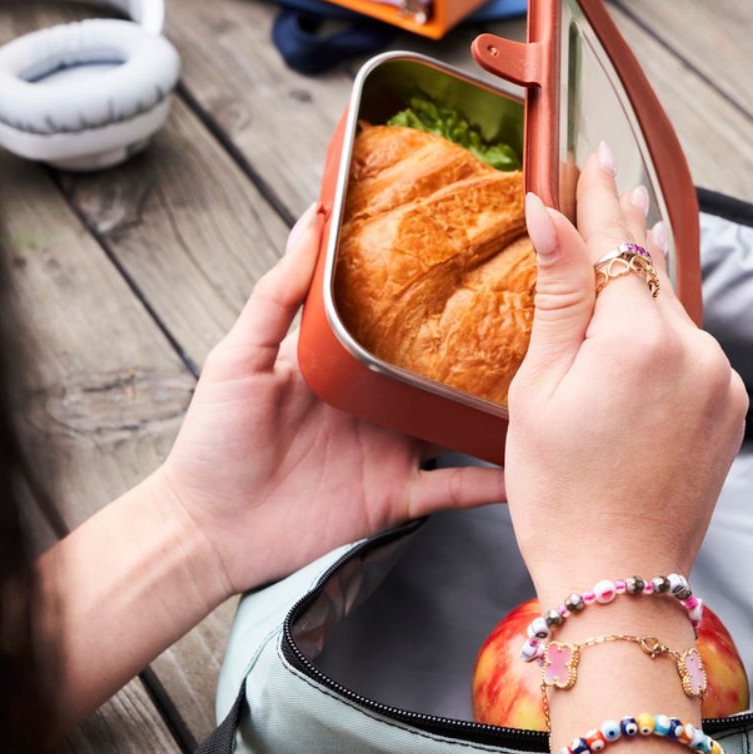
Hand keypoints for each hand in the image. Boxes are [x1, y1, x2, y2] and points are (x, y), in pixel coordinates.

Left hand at [157, 205, 505, 597]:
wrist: (208, 529)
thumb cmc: (214, 440)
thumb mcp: (238, 356)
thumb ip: (276, 296)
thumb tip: (310, 224)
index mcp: (343, 365)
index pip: (398, 324)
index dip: (433, 297)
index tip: (472, 259)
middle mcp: (375, 404)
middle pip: (438, 372)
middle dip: (482, 350)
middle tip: (532, 319)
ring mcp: (389, 450)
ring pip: (456, 425)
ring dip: (494, 410)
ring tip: (544, 384)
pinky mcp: (395, 495)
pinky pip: (452, 489)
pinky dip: (490, 484)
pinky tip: (524, 469)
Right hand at [505, 147, 746, 605]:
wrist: (617, 573)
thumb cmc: (560, 492)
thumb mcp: (540, 389)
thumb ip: (558, 296)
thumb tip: (551, 216)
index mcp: (639, 340)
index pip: (617, 243)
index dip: (599, 196)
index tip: (593, 154)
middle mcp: (694, 351)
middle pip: (653, 270)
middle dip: (629, 225)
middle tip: (614, 176)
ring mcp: (719, 381)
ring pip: (673, 311)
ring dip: (646, 282)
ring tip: (629, 239)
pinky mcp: (729, 408)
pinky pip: (692, 349)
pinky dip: (665, 330)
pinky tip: (643, 327)